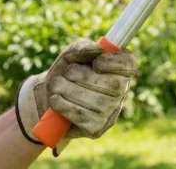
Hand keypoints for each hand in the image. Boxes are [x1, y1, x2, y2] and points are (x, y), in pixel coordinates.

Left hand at [15, 39, 137, 153]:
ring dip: (69, 90)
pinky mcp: (96, 128)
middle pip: (114, 84)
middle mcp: (120, 92)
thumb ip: (83, 47)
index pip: (129, 65)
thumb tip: (99, 50)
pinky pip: (84, 116)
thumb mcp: (70, 54)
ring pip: (97, 101)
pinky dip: (65, 105)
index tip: (96, 62)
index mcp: (118, 70)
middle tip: (68, 72)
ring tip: (57, 85)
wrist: (46, 97)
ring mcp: (110, 113)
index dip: (114, 63)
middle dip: (85, 76)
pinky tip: (57, 100)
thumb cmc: (65, 72)